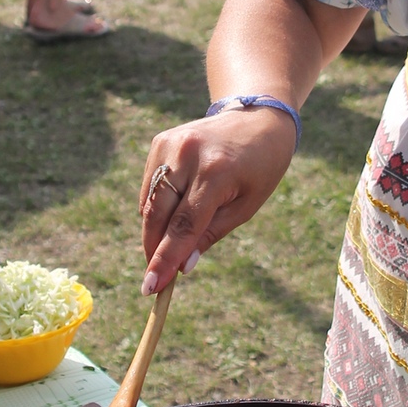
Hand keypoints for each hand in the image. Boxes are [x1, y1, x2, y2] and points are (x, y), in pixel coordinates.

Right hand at [139, 107, 296, 290]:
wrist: (257, 119)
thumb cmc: (258, 168)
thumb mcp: (246, 206)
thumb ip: (211, 235)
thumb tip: (182, 267)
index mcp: (216, 171)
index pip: (184, 225)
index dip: (165, 259)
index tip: (151, 288)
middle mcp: (187, 154)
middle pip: (158, 215)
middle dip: (154, 251)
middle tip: (155, 280)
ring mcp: (169, 144)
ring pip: (149, 203)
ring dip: (153, 232)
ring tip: (167, 249)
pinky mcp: (159, 141)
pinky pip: (149, 187)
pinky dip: (155, 209)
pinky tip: (172, 215)